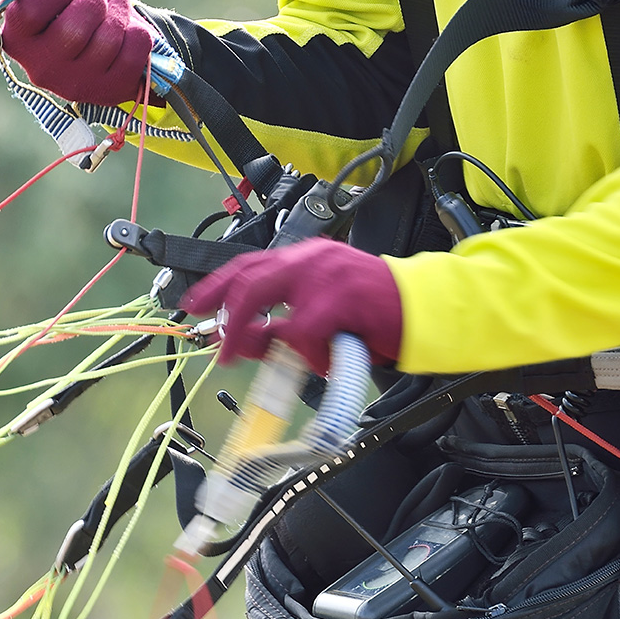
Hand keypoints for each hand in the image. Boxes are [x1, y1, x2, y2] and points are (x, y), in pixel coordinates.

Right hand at [2, 0, 156, 105]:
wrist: (113, 31)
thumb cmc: (78, 1)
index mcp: (17, 39)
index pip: (31, 10)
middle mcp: (40, 69)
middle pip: (73, 29)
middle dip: (93, 2)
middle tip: (96, 0)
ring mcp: (75, 85)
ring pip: (107, 41)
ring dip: (119, 14)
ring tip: (115, 11)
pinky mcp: (108, 92)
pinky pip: (134, 53)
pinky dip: (138, 33)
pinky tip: (128, 34)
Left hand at [182, 238, 403, 374]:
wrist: (425, 310)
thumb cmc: (375, 315)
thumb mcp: (321, 317)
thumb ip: (283, 325)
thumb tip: (242, 341)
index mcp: (305, 258)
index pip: (248, 265)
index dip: (217, 285)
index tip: (195, 304)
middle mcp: (310, 259)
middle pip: (248, 279)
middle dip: (224, 313)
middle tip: (215, 342)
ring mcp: (324, 274)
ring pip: (268, 301)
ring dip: (257, 337)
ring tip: (263, 359)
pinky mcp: (339, 297)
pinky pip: (303, 332)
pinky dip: (309, 354)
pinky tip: (326, 360)